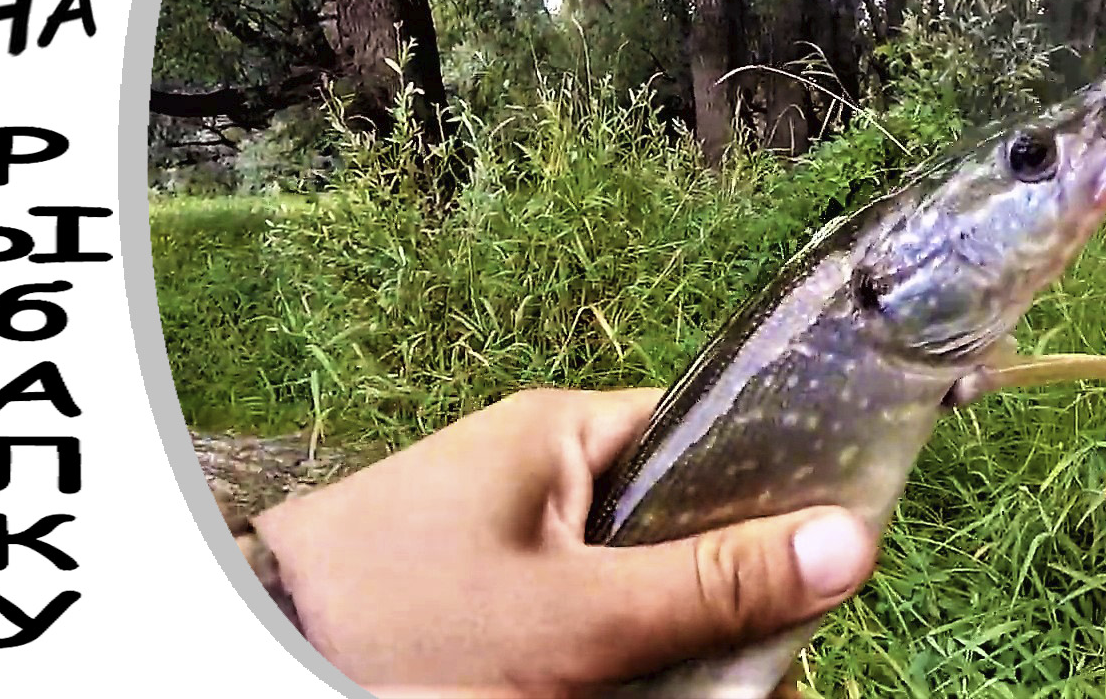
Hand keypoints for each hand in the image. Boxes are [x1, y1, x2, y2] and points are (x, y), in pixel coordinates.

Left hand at [250, 388, 877, 696]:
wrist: (254, 656)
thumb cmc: (409, 623)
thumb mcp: (579, 617)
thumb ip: (712, 585)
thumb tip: (852, 544)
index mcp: (567, 431)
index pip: (712, 432)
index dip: (777, 491)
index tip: (826, 560)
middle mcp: (545, 469)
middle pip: (684, 518)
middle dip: (728, 594)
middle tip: (757, 666)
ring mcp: (513, 532)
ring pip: (639, 576)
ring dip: (675, 633)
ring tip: (708, 686)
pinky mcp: (489, 591)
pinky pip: (585, 611)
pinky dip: (618, 654)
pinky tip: (640, 689)